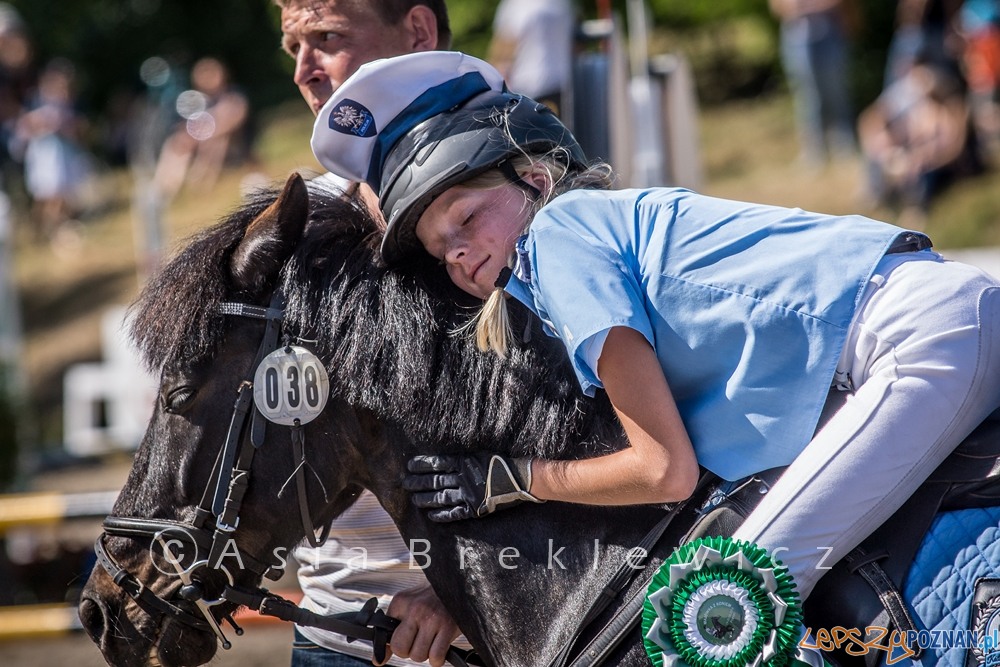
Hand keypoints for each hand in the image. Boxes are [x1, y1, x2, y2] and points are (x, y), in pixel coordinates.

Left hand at [377, 583, 459, 666]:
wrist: (455, 582)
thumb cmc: (429, 597)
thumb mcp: (406, 605)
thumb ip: (390, 631)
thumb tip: (378, 661)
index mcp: (401, 602)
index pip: (387, 637)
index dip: (397, 644)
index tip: (405, 641)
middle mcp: (415, 609)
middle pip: (400, 649)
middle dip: (408, 652)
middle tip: (417, 642)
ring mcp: (432, 618)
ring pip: (418, 656)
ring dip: (425, 654)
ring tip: (430, 641)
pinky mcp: (449, 627)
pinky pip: (436, 657)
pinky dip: (437, 659)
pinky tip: (440, 647)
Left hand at [402, 453, 543, 521]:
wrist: (522, 478)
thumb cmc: (503, 462)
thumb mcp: (481, 453)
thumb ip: (465, 456)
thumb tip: (448, 458)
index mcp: (464, 462)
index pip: (437, 463)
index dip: (422, 465)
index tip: (409, 466)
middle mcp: (463, 478)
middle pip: (435, 480)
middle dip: (418, 482)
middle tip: (405, 483)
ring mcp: (468, 494)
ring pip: (441, 497)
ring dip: (425, 499)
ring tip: (414, 500)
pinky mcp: (474, 509)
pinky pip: (454, 513)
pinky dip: (442, 515)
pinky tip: (431, 516)